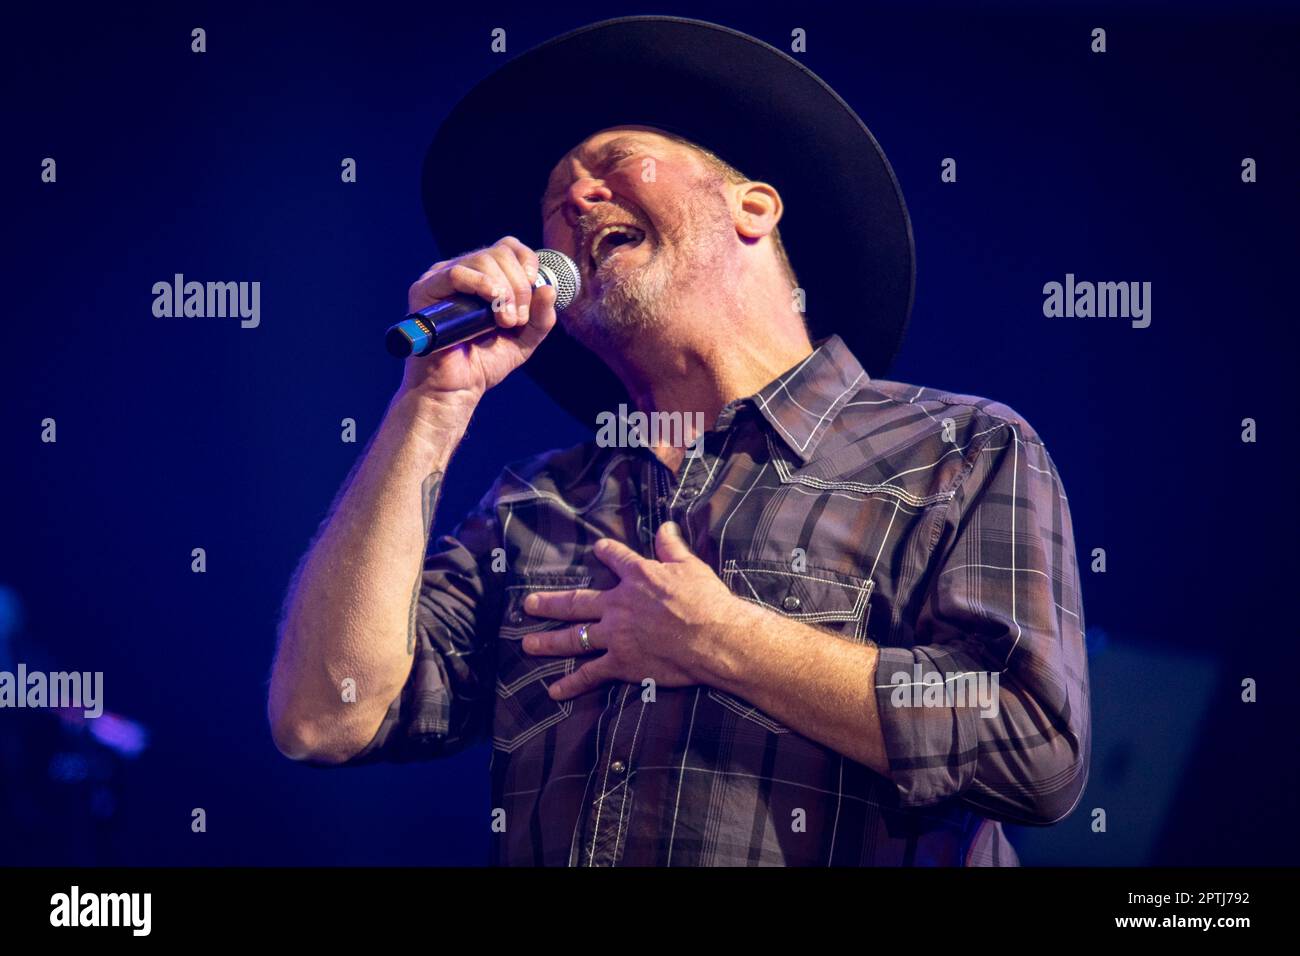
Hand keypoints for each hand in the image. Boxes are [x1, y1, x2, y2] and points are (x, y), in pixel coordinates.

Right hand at [398, 236, 557, 407]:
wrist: (456, 388)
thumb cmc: (484, 363)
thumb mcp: (524, 339)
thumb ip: (541, 317)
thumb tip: (549, 288)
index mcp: (484, 277)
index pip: (508, 247)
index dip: (527, 261)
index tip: (535, 288)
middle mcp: (463, 272)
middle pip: (499, 253)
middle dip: (518, 286)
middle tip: (516, 320)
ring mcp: (441, 278)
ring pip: (482, 259)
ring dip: (504, 290)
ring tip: (504, 321)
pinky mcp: (425, 290)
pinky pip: (456, 273)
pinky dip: (481, 284)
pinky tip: (493, 302)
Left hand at [520, 522, 745, 699]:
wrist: (713, 638)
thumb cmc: (706, 600)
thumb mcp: (690, 566)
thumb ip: (672, 546)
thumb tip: (665, 526)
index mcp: (637, 578)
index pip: (616, 559)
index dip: (607, 552)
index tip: (598, 548)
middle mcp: (618, 605)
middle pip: (576, 602)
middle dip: (550, 603)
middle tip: (527, 604)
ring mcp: (615, 636)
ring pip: (573, 638)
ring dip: (548, 642)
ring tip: (527, 643)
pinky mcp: (621, 663)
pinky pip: (590, 675)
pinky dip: (571, 684)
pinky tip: (554, 691)